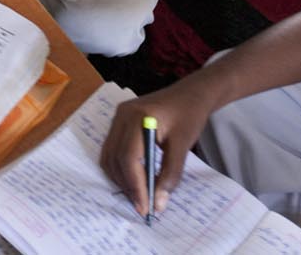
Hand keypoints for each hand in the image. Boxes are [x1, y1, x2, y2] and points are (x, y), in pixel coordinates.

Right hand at [99, 71, 226, 216]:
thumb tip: (159, 203)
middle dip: (127, 186)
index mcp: (138, 117)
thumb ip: (170, 175)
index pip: (128, 157)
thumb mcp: (183, 146)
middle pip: (115, 159)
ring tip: (139, 196)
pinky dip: (121, 168)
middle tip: (142, 206)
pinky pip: (112, 150)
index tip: (145, 208)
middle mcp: (122, 115)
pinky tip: (135, 179)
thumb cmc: (189, 115)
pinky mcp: (120, 122)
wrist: (190, 93)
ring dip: (122, 179)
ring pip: (110, 157)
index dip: (135, 185)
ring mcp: (118, 117)